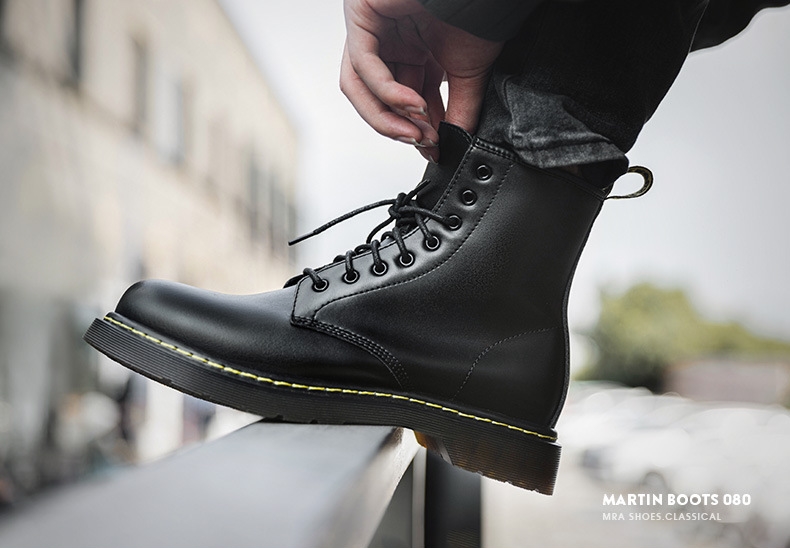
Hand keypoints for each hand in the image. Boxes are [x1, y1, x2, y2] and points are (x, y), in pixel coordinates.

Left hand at [341, 0, 502, 160]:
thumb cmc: (478, 12)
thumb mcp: (468, 73)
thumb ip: (459, 110)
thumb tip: (453, 141)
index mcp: (410, 48)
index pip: (399, 98)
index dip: (414, 127)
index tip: (433, 147)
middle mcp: (387, 38)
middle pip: (374, 96)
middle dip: (398, 126)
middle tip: (424, 143)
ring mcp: (371, 27)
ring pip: (359, 86)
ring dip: (387, 118)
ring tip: (416, 133)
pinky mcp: (360, 15)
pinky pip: (363, 64)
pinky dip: (387, 92)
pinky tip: (414, 106)